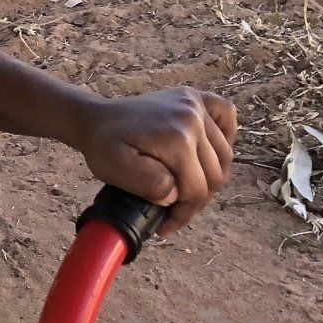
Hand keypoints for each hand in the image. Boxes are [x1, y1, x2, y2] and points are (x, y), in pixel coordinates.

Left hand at [71, 87, 235, 235]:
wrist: (96, 119)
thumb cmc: (103, 146)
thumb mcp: (115, 170)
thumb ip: (149, 185)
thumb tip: (175, 193)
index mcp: (177, 138)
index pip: (197, 189)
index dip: (183, 213)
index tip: (165, 226)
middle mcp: (192, 117)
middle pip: (215, 175)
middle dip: (195, 199)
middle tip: (173, 208)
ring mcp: (195, 103)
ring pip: (224, 154)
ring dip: (209, 175)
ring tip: (184, 186)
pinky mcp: (195, 97)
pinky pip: (226, 115)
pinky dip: (225, 135)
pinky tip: (205, 151)